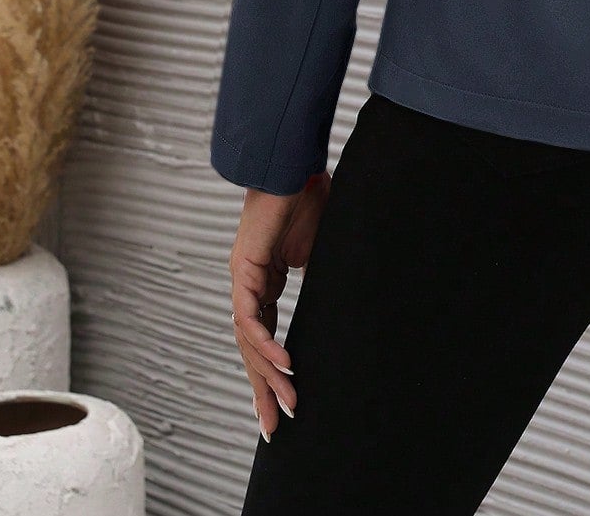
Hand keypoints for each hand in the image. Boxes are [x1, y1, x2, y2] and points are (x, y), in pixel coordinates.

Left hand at [229, 170, 330, 439]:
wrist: (294, 163)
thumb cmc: (309, 195)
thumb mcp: (321, 247)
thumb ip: (322, 273)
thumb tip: (346, 297)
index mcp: (264, 282)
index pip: (264, 337)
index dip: (273, 371)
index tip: (284, 402)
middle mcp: (249, 285)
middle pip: (252, 349)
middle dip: (265, 389)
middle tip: (277, 425)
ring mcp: (243, 278)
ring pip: (249, 340)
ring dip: (269, 374)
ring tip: (288, 402)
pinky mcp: (245, 268)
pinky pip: (251, 317)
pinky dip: (266, 343)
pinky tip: (283, 364)